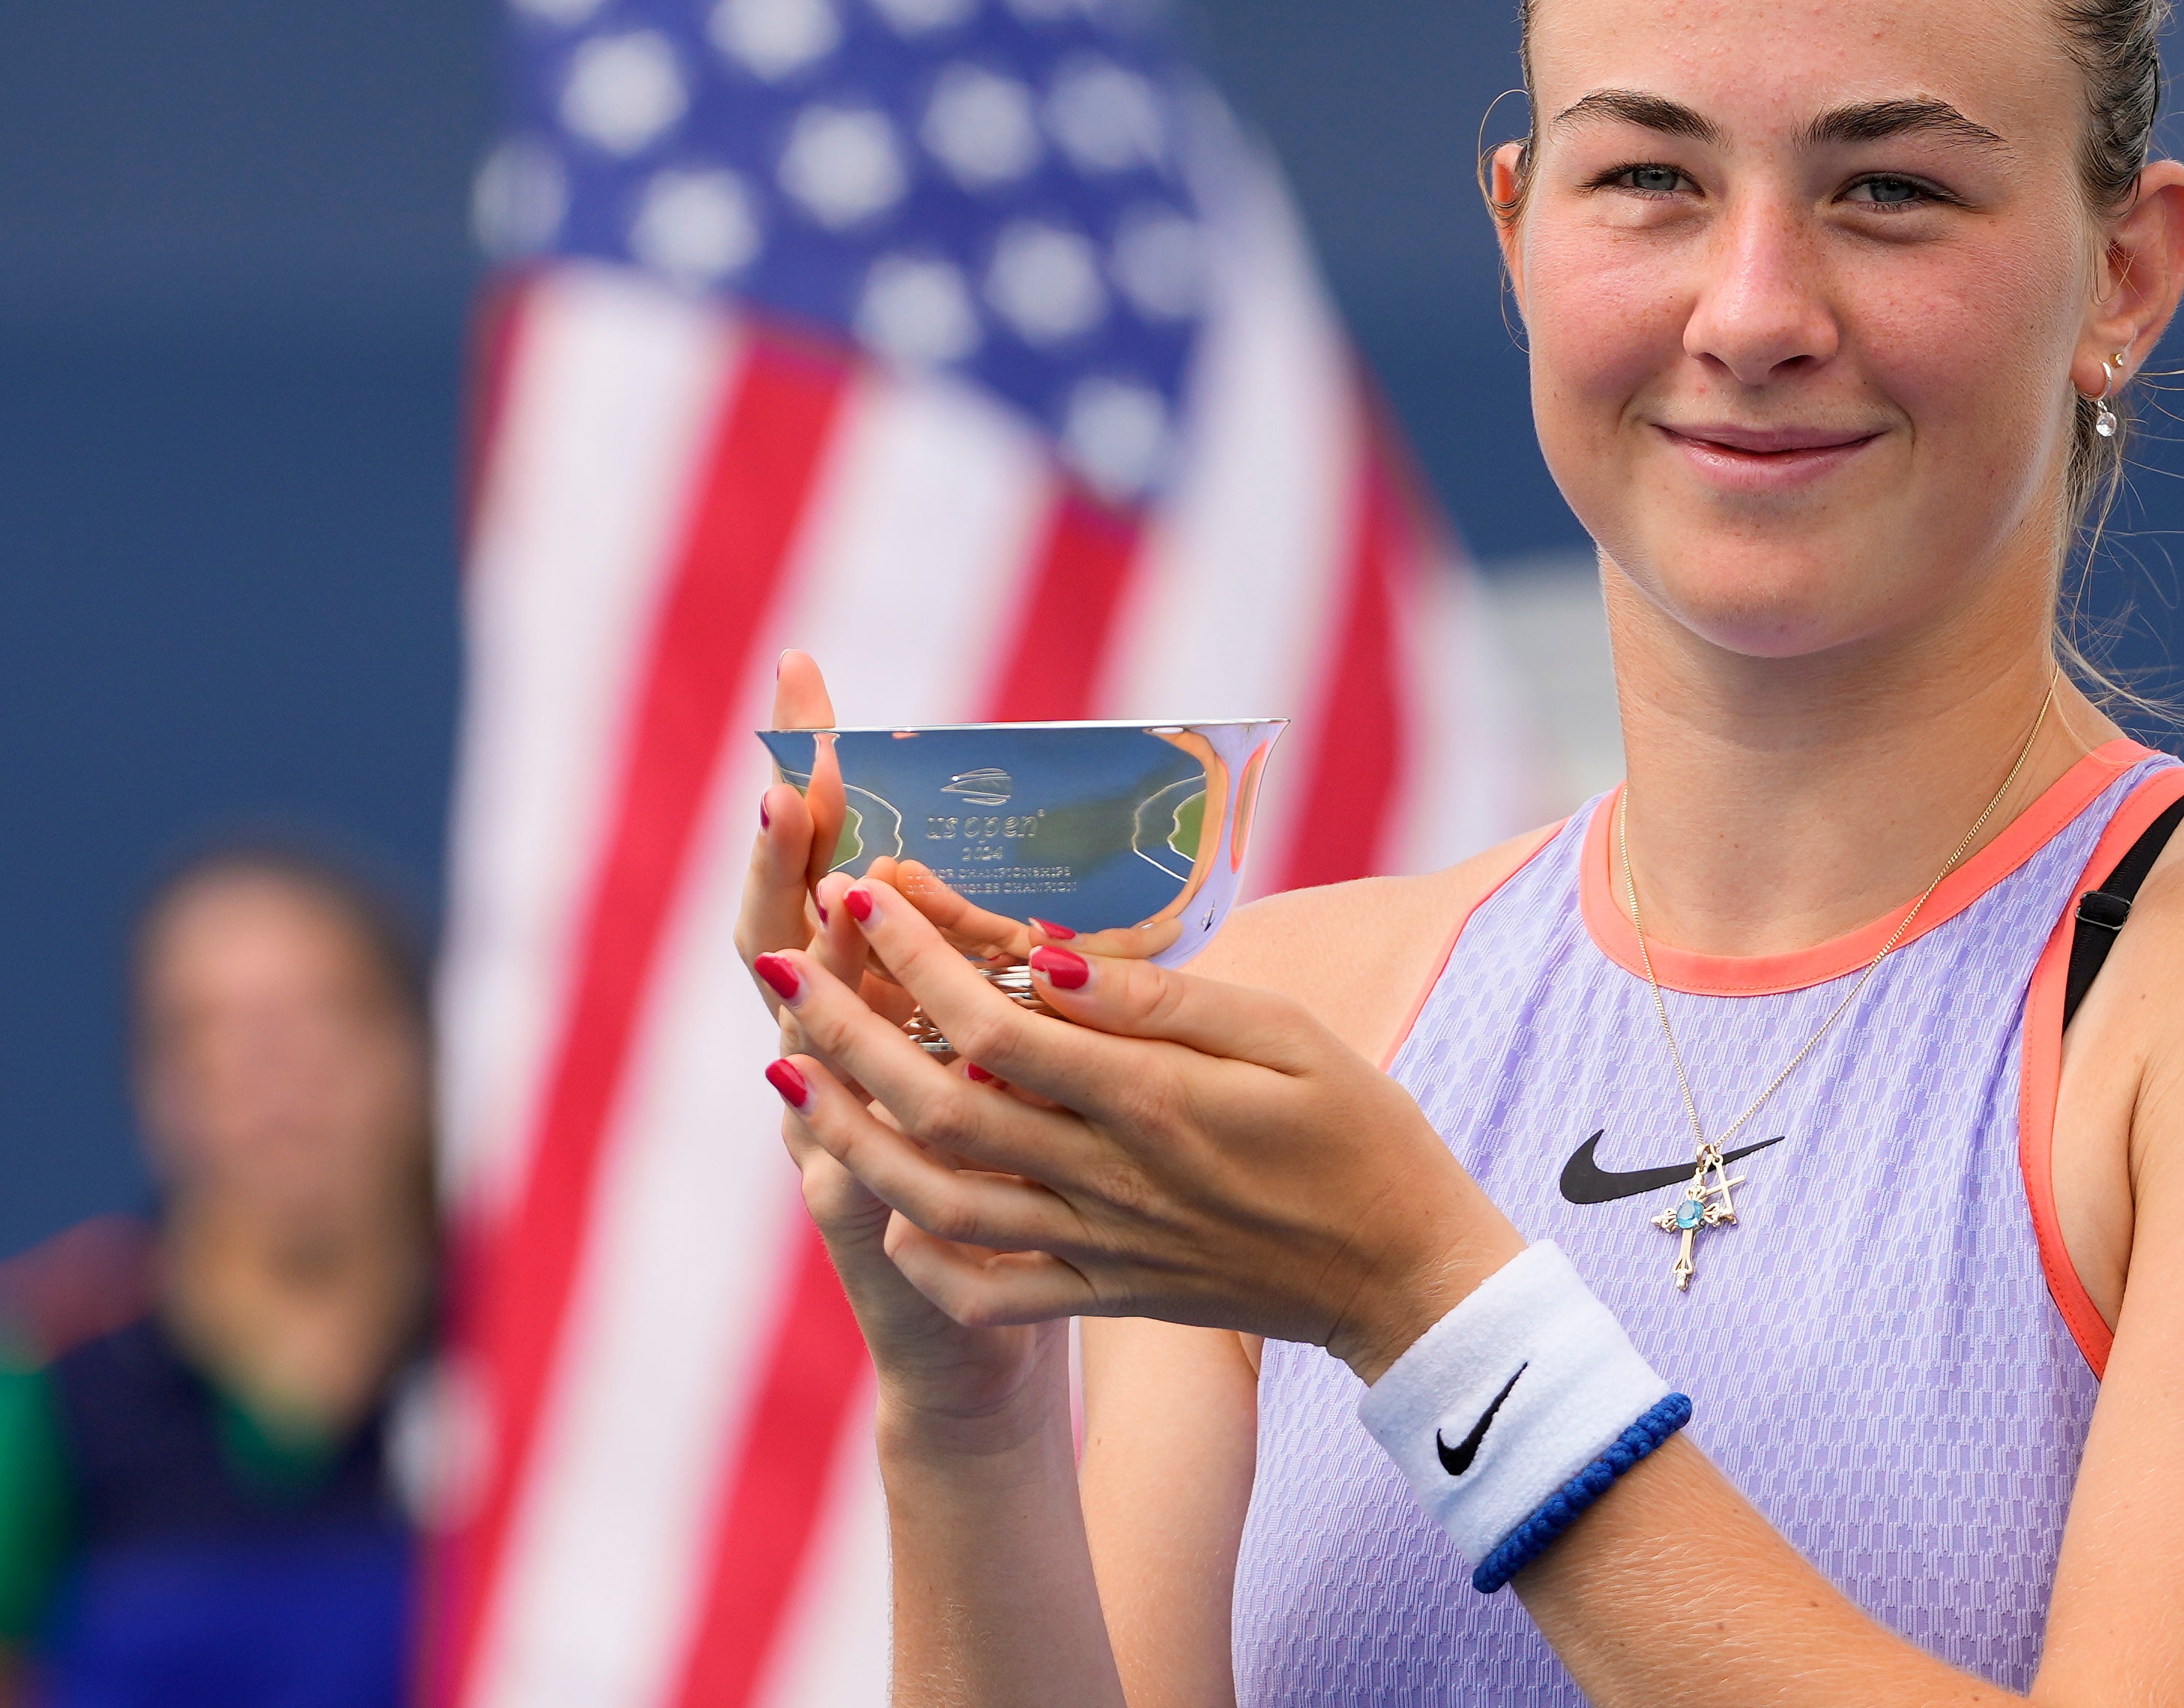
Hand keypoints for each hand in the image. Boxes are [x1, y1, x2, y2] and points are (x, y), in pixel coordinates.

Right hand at [737, 652, 1074, 1426]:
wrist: (978, 1354)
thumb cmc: (1019, 1182)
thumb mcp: (1012, 1060)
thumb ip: (1001, 968)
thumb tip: (1020, 866)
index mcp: (874, 1015)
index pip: (830, 878)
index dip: (812, 793)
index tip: (804, 694)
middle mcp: (828, 1072)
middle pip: (784, 944)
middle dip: (779, 857)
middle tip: (781, 774)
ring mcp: (828, 1154)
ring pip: (804, 1053)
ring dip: (808, 978)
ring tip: (819, 902)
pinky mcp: (861, 1239)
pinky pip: (843, 1182)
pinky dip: (840, 1137)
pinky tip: (831, 1084)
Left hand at [752, 868, 1526, 1382]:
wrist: (1402, 1276)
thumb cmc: (1359, 1132)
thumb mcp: (1286, 1035)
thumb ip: (1161, 1004)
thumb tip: (1047, 963)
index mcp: (1153, 1101)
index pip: (999, 1022)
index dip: (917, 957)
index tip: (864, 890)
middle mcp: (1109, 1179)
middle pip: (940, 1105)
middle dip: (846, 1029)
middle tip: (781, 961)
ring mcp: (1100, 1246)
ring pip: (938, 1200)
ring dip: (851, 1134)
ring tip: (789, 1070)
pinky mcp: (1108, 1293)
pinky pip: (990, 1288)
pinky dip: (923, 1255)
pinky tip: (882, 1208)